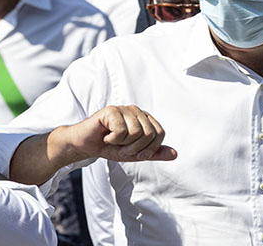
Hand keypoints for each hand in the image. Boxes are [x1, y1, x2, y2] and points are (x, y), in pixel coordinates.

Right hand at [61, 105, 176, 162]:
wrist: (87, 145)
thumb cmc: (110, 147)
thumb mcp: (135, 154)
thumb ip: (154, 153)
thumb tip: (174, 154)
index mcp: (145, 119)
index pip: (160, 134)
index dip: (149, 149)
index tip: (136, 153)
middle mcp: (137, 111)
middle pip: (149, 134)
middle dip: (135, 148)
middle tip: (121, 147)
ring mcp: (124, 109)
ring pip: (136, 132)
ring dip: (123, 144)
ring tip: (113, 141)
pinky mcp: (111, 110)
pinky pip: (121, 130)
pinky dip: (112, 139)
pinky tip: (106, 135)